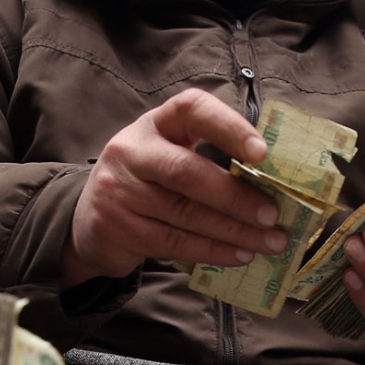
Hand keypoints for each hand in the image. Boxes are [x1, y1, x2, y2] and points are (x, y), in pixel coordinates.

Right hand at [62, 88, 286, 286]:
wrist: (91, 220)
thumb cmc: (149, 183)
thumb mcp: (170, 156)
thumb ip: (210, 159)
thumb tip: (273, 183)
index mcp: (155, 124)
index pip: (191, 110)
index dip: (228, 127)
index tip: (262, 153)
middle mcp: (131, 150)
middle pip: (186, 172)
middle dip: (235, 196)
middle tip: (272, 214)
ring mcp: (120, 189)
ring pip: (184, 213)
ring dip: (233, 231)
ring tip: (269, 241)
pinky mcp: (117, 226)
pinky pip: (174, 242)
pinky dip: (213, 251)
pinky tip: (240, 255)